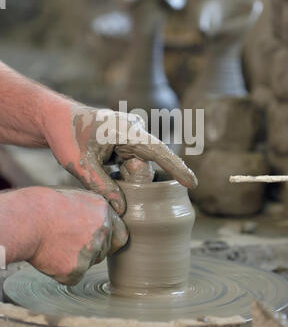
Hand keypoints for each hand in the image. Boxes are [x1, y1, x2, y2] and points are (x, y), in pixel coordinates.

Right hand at [28, 187, 127, 284]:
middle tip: (68, 242)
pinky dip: (63, 271)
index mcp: (104, 211)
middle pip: (103, 251)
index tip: (100, 242)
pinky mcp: (76, 270)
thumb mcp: (76, 198)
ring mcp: (91, 252)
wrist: (27, 221)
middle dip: (90, 250)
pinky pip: (73, 276)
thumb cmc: (44, 206)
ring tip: (56, 245)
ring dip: (77, 260)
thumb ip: (93, 211)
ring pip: (89, 263)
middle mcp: (103, 232)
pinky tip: (51, 256)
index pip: (121, 234)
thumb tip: (100, 219)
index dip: (109, 240)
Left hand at [43, 103, 197, 215]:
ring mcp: (130, 136)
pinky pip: (130, 162)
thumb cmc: (67, 136)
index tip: (193, 183)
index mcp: (128, 131)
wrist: (55, 118)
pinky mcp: (124, 142)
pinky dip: (120, 171)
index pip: (159, 151)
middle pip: (147, 163)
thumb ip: (102, 186)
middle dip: (135, 178)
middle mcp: (134, 131)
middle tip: (106, 171)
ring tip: (99, 165)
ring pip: (137, 165)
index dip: (177, 168)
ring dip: (124, 175)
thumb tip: (123, 209)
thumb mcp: (81, 165)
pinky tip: (102, 165)